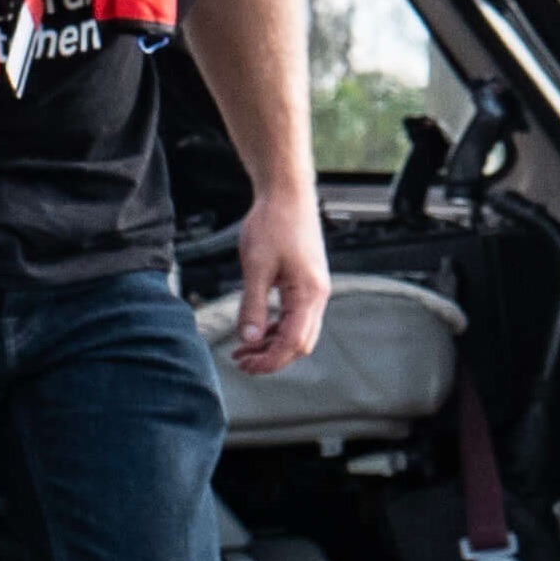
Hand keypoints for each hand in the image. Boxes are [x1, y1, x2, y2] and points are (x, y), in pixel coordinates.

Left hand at [229, 192, 330, 376]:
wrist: (287, 194)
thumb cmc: (273, 223)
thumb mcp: (256, 267)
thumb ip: (253, 306)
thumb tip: (248, 340)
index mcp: (309, 293)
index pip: (292, 342)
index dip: (270, 360)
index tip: (245, 366)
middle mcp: (318, 295)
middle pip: (301, 343)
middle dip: (272, 358)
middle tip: (241, 361)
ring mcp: (315, 289)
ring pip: (299, 332)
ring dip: (273, 344)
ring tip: (243, 349)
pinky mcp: (307, 283)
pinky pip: (296, 316)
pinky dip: (277, 328)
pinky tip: (257, 330)